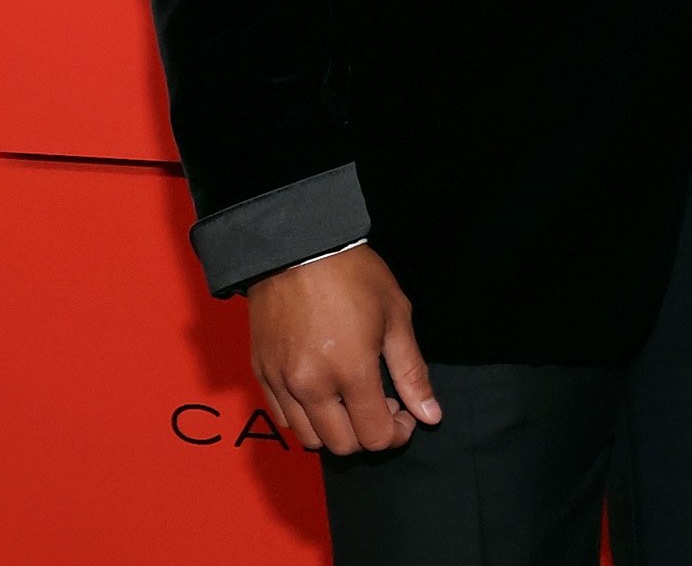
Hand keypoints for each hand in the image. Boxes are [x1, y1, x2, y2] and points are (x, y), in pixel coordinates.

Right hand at [244, 244, 437, 453]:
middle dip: (369, 434)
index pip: (374, 435)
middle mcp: (311, 385)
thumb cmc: (354, 275)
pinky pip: (282, 417)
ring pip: (309, 438)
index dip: (396, 433)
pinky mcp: (261, 373)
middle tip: (382, 405)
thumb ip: (412, 372)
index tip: (404, 413)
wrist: (297, 246)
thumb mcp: (396, 316)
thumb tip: (430, 415)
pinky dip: (305, 417)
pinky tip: (322, 392)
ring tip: (351, 399)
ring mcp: (281, 381)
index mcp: (350, 371)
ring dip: (336, 430)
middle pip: (342, 445)